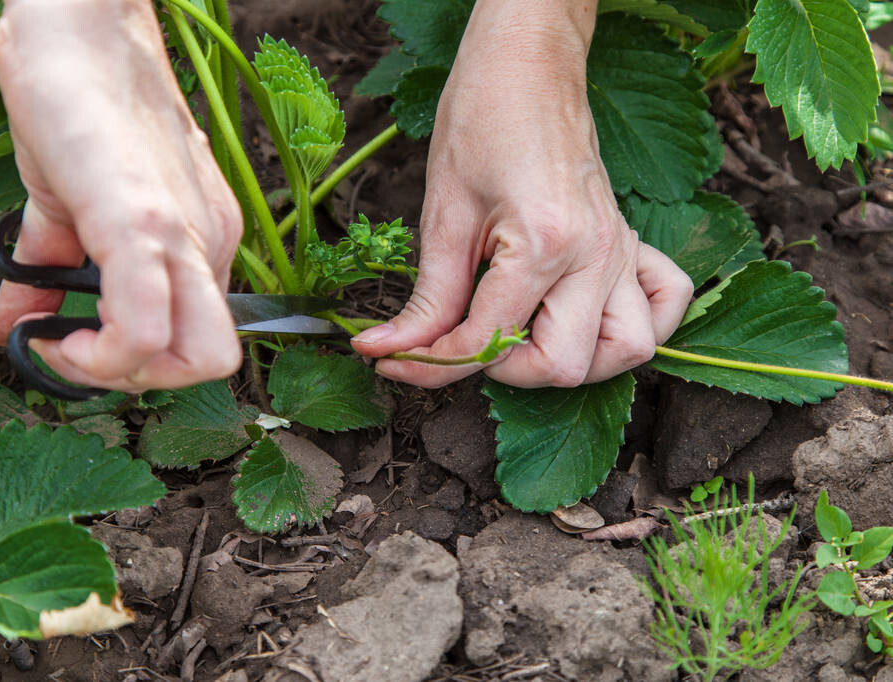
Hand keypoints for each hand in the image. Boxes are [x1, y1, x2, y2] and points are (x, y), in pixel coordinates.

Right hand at [0, 0, 242, 391]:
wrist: (80, 25)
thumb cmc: (82, 108)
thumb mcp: (71, 207)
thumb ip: (52, 272)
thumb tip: (16, 329)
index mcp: (203, 242)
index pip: (201, 340)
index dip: (139, 362)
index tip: (76, 343)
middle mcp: (210, 243)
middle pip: (212, 362)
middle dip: (138, 379)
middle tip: (75, 349)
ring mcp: (184, 234)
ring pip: (195, 359)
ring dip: (115, 373)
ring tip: (56, 337)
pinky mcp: (141, 220)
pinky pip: (144, 324)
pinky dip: (97, 352)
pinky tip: (45, 328)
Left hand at [352, 0, 692, 387]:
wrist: (527, 65)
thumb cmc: (482, 119)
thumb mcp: (443, 213)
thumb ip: (428, 297)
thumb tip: (390, 350)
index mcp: (546, 243)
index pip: (489, 339)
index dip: (433, 362)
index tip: (395, 360)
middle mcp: (597, 254)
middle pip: (566, 366)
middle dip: (506, 371)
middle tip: (464, 342)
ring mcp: (622, 250)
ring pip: (628, 350)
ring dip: (573, 361)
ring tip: (525, 338)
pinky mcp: (630, 242)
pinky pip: (665, 304)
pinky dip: (631, 328)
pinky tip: (586, 318)